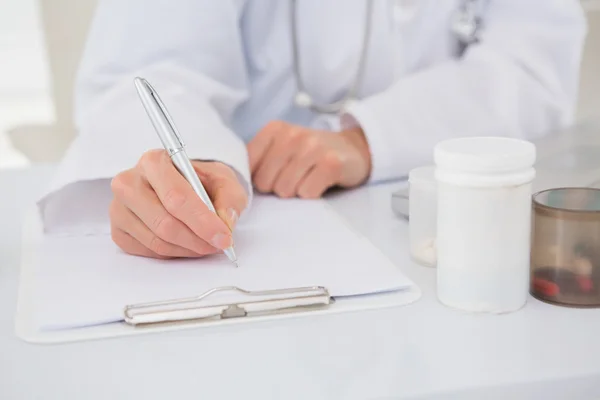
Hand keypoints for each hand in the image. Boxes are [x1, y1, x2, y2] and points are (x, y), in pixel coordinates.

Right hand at [109, 150, 247, 258]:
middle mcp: (129, 182)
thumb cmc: (201, 182)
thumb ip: (230, 199)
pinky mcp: (118, 231)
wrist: (183, 186)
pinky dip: (174, 253)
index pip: (176, 197)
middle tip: (219, 244)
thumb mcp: (224, 181)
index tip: (223, 237)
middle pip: (164, 223)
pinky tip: (186, 243)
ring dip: (188, 248)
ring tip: (205, 243)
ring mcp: (119, 208)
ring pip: (157, 241)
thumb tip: (225, 222)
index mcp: (154, 162)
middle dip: (197, 239)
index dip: (202, 221)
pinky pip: (149, 252)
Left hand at [247, 121, 371, 198]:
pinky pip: (307, 193)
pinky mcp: (331, 163)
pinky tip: (320, 182)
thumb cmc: (310, 155)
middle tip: (295, 178)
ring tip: (308, 178)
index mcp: (274, 129)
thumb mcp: (281, 148)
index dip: (259, 180)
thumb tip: (236, 184)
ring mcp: (313, 147)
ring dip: (297, 191)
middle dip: (278, 188)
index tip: (274, 176)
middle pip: (266, 183)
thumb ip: (258, 160)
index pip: (248, 168)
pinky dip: (313, 194)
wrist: (353, 150)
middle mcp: (292, 134)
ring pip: (286, 190)